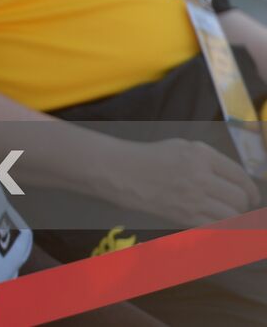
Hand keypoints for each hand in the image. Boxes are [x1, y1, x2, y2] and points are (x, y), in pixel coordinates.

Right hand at [106, 138, 260, 227]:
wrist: (122, 173)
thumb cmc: (151, 157)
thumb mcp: (183, 147)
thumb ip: (211, 161)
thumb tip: (236, 180)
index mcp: (201, 155)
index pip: (240, 176)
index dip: (251, 189)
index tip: (252, 197)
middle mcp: (200, 177)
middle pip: (239, 197)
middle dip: (243, 204)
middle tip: (239, 206)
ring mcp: (192, 198)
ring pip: (231, 215)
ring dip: (233, 217)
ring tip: (228, 214)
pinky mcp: (184, 216)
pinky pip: (214, 226)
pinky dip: (220, 227)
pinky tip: (216, 223)